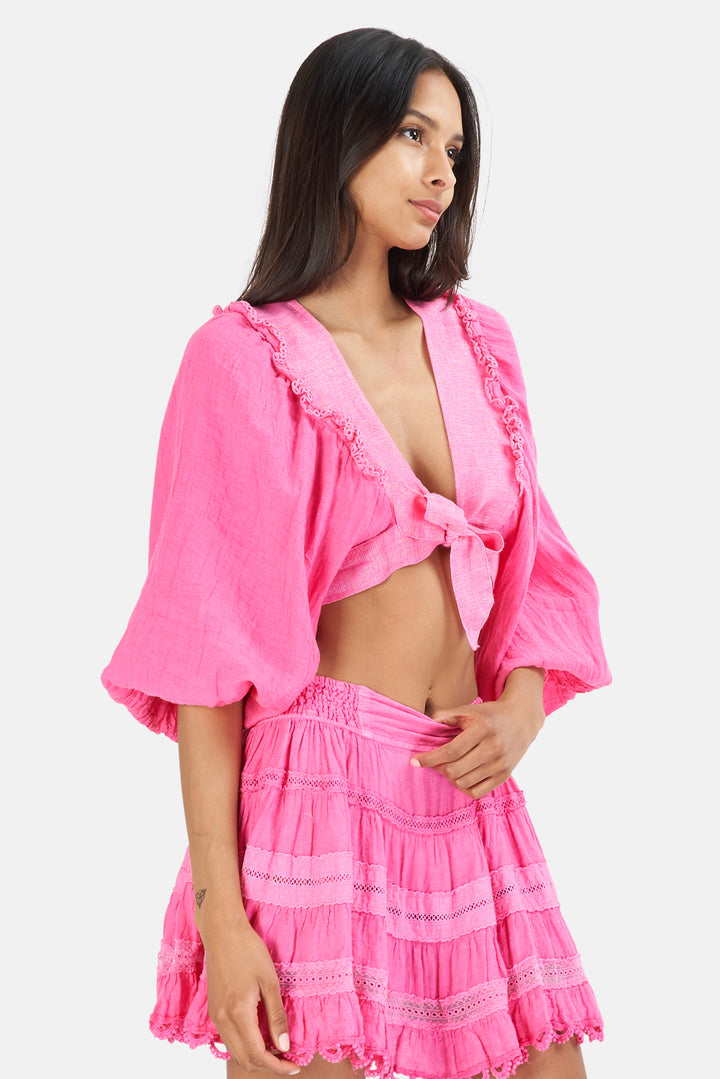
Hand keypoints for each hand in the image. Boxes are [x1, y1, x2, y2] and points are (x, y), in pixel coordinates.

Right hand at [203, 921, 299, 1074]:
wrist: (222, 932)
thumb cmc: (248, 950)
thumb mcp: (270, 981)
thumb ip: (276, 1016)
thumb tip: (284, 1045)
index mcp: (238, 1013)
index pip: (258, 1055)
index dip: (278, 1066)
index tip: (294, 1066)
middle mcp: (223, 1020)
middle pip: (245, 1060)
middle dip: (268, 1066)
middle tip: (289, 1060)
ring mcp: (216, 1016)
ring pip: (235, 1052)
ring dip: (256, 1057)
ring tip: (278, 1049)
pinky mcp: (214, 1010)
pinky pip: (229, 1039)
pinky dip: (245, 1045)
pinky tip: (261, 1036)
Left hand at [409, 668, 545, 798]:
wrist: (522, 719)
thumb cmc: (490, 714)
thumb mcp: (469, 709)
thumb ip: (446, 715)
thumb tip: (425, 724)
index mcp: (483, 729)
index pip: (451, 751)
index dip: (430, 758)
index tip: (415, 761)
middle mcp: (494, 748)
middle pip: (456, 770)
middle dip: (439, 768)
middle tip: (434, 761)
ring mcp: (501, 764)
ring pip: (464, 783)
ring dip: (450, 777)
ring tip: (447, 767)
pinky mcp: (505, 775)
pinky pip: (478, 792)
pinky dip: (463, 787)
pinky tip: (460, 776)